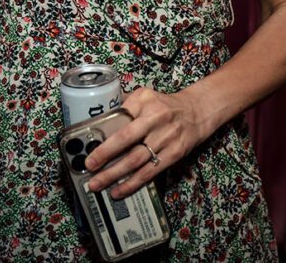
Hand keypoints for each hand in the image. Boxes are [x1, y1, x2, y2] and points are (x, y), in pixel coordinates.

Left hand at [84, 86, 205, 197]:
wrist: (196, 112)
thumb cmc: (164, 105)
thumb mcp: (144, 96)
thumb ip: (124, 105)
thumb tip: (99, 119)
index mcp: (145, 103)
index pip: (121, 121)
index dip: (105, 140)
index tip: (90, 152)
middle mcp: (156, 120)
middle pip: (127, 142)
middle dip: (106, 158)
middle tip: (90, 169)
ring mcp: (166, 139)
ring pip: (137, 160)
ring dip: (115, 175)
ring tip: (98, 184)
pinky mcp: (174, 154)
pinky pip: (150, 172)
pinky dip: (133, 183)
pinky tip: (119, 190)